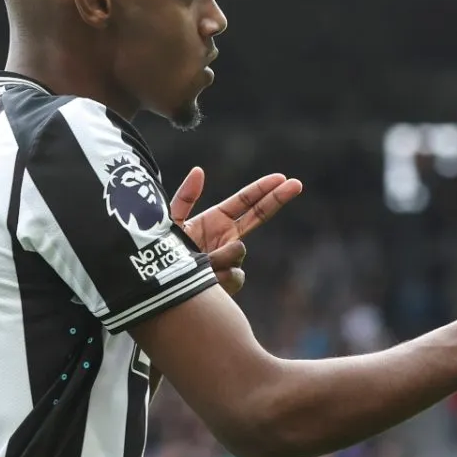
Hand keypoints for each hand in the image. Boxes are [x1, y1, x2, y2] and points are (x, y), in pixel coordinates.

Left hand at [169, 166, 302, 295]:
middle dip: (277, 199)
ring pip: (239, 251)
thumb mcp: (170, 222)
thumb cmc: (162, 253)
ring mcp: (231, 260)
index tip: (280, 178)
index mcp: (216, 220)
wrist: (160, 285)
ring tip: (200, 261)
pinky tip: (207, 279)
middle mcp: (228, 238)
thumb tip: (199, 170)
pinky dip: (220, 276)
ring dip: (221, 254)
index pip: (245, 201)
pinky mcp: (229, 282)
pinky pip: (235, 275)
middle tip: (297, 184)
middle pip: (260, 215)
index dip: (263, 189)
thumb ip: (185, 197)